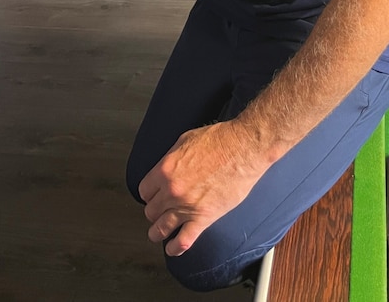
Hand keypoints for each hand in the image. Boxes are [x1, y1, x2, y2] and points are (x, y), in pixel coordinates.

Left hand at [138, 122, 268, 255]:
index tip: (153, 195)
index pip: (144, 190)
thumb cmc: (219, 140)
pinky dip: (175, 248)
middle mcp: (172, 191)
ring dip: (157, 231)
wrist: (243, 149)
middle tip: (159, 210)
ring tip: (158, 233)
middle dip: (154, 210)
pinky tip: (172, 248)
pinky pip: (183, 240)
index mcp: (165, 170)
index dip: (149, 193)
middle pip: (151, 210)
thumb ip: (170, 158)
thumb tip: (166, 168)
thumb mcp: (185, 140)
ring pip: (161, 228)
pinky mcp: (204, 218)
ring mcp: (186, 207)